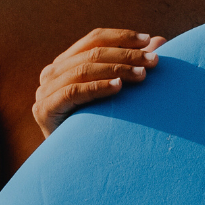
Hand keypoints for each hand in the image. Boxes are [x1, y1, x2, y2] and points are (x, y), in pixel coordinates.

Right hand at [33, 28, 166, 137]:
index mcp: (65, 63)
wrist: (75, 168)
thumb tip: (160, 40)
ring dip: (116, 69)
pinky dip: (97, 86)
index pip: (94, 39)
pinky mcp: (44, 109)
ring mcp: (44, 91)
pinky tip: (118, 87)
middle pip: (92, 53)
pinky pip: (73, 92)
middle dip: (126, 55)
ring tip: (142, 75)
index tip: (149, 40)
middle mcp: (51, 73)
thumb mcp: (117, 90)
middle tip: (153, 61)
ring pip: (83, 70)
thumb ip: (133, 63)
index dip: (122, 37)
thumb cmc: (100, 125)